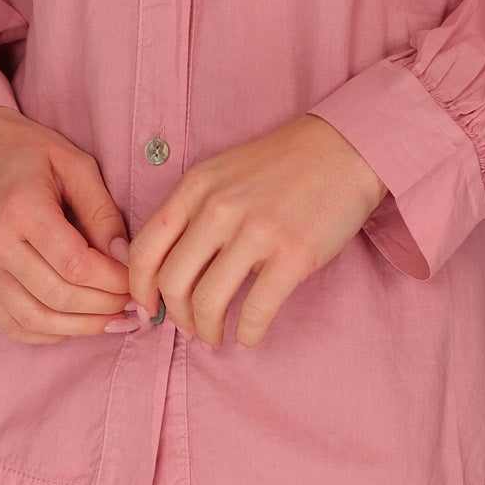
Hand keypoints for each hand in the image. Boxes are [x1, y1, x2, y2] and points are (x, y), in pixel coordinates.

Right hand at [0, 105, 133, 343]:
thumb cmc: (25, 151)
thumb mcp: (73, 163)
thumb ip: (102, 210)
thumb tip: (125, 257)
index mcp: (20, 208)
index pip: (75, 264)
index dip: (113, 280)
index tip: (137, 279)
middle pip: (58, 296)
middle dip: (104, 307)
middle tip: (133, 302)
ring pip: (35, 319)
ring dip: (81, 328)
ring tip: (114, 320)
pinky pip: (13, 325)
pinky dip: (49, 333)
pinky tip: (77, 323)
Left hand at [118, 113, 387, 350]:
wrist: (345, 148)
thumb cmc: (282, 164)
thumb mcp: (222, 172)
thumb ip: (192, 211)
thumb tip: (168, 271)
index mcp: (195, 187)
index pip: (144, 249)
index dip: (140, 289)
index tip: (149, 307)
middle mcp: (218, 208)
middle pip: (172, 283)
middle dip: (176, 316)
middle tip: (191, 326)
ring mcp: (256, 232)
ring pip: (208, 302)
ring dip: (207, 331)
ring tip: (217, 336)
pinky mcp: (293, 255)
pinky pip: (255, 312)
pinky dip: (247, 334)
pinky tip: (250, 334)